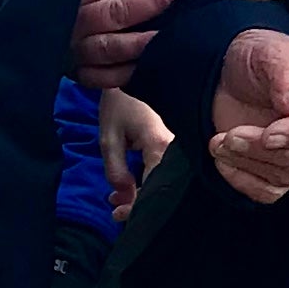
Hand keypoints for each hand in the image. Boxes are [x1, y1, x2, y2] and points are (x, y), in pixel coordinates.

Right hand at [69, 0, 176, 85]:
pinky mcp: (79, 73)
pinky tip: (149, 66)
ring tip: (170, 33)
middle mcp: (74, 19)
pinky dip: (126, 74)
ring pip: (110, 47)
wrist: (44, 28)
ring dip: (142, 42)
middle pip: (115, 12)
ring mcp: (76, 48)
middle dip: (151, 3)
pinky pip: (103, 78)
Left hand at [99, 92, 170, 214]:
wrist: (136, 72)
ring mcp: (179, 148)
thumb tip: (125, 196)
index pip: (154, 188)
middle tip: (114, 211)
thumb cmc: (120, 103)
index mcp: (160, 145)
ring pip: (163, 182)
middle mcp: (176, 150)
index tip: (116, 214)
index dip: (136, 207)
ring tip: (116, 200)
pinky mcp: (177, 147)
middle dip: (138, 204)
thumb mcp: (109, 137)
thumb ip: (115, 169)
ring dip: (140, 194)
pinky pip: (165, 171)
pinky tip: (129, 186)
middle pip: (162, 189)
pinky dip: (147, 182)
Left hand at [207, 34, 288, 204]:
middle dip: (264, 150)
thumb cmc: (260, 56)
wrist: (232, 72)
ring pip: (287, 176)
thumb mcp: (271, 53)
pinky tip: (223, 158)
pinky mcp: (281, 170)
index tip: (268, 135)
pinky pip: (268, 191)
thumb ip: (287, 76)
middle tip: (230, 136)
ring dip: (248, 162)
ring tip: (220, 140)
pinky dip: (242, 180)